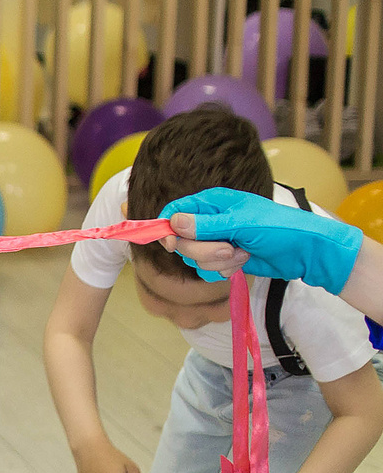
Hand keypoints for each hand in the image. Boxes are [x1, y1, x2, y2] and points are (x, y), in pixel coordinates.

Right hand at [162, 187, 364, 292]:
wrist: (306, 252)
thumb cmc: (281, 228)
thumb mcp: (243, 223)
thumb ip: (207, 224)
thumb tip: (174, 222)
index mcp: (214, 202)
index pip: (176, 211)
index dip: (167, 228)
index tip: (172, 245)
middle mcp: (211, 221)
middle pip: (183, 240)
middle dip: (203, 250)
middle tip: (228, 248)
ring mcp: (217, 241)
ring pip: (195, 258)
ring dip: (218, 261)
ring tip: (242, 254)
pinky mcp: (225, 259)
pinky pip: (208, 270)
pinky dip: (225, 270)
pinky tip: (244, 262)